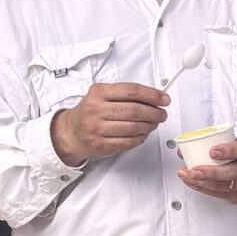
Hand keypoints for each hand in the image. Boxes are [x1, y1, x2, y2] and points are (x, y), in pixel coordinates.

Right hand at [52, 83, 169, 163]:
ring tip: (154, 123)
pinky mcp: (101, 145)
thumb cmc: (92, 111)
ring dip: (149, 126)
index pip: (132, 91)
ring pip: (133, 128)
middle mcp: (96, 109)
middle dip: (154, 113)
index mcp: (98, 92)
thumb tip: (155, 98)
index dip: (152, 95)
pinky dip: (141, 138)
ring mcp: (97, 129)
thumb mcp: (103, 94)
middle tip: (162, 114)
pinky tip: (144, 133)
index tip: (164, 99)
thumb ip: (126, 94)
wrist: (72, 131)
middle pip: (134, 110)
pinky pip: (128, 142)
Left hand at [181, 137, 236, 206]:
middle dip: (211, 173)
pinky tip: (190, 182)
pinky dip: (201, 187)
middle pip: (232, 173)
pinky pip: (217, 194)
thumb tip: (184, 149)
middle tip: (195, 170)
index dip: (228, 151)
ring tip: (186, 175)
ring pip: (222, 186)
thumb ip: (217, 143)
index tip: (213, 151)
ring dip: (201, 181)